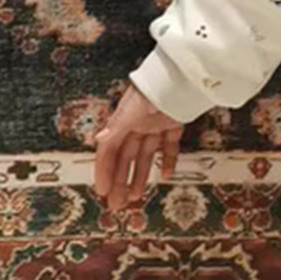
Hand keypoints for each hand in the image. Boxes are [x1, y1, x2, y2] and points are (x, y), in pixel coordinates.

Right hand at [93, 84, 184, 211]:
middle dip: (119, 181)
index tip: (103, 191)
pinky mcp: (173, 124)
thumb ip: (116, 127)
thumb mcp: (130, 110)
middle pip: (125, 159)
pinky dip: (168, 161)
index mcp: (121, 122)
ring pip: (145, 156)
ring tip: (135, 196)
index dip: (104, 172)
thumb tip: (99, 141)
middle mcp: (135, 125)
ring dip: (140, 176)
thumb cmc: (152, 89)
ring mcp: (154, 125)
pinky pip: (169, 147)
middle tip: (117, 203)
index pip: (108, 152)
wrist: (181, 76)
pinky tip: (167, 176)